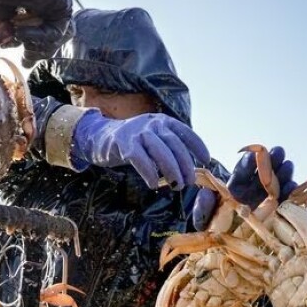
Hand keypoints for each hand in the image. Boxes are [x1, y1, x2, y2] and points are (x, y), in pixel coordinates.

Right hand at [0, 0, 72, 66]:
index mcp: (26, 8)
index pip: (32, 34)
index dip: (28, 48)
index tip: (22, 60)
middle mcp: (42, 8)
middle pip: (48, 41)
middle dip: (36, 52)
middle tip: (26, 59)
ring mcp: (54, 9)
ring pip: (55, 40)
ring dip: (37, 46)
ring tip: (21, 41)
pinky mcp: (62, 8)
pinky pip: (55, 32)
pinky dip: (38, 36)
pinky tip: (22, 30)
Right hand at [71, 110, 210, 189]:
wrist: (100, 137)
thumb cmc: (132, 143)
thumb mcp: (153, 138)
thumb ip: (169, 147)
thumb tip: (190, 168)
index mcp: (163, 121)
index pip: (184, 132)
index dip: (197, 146)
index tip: (206, 161)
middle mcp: (152, 124)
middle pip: (174, 144)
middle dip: (184, 164)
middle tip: (189, 182)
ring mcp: (137, 133)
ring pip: (160, 152)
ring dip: (171, 170)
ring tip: (176, 185)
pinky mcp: (123, 144)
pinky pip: (140, 159)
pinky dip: (149, 173)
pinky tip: (153, 184)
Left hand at [192, 146, 296, 230]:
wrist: (225, 254)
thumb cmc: (214, 234)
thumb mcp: (204, 222)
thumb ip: (202, 209)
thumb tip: (205, 194)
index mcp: (234, 192)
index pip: (241, 173)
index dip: (248, 163)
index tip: (253, 154)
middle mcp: (251, 195)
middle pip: (262, 175)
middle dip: (270, 162)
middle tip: (278, 151)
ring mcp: (266, 203)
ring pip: (276, 186)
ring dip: (283, 174)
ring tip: (288, 164)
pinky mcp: (278, 215)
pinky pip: (286, 203)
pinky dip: (290, 194)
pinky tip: (293, 186)